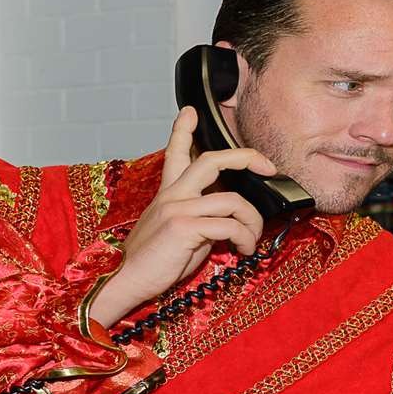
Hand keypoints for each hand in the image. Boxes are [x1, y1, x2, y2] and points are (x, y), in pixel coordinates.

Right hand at [88, 106, 277, 327]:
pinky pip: (230, 225)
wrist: (124, 281)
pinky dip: (245, 238)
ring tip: (252, 240)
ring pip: (233, 200)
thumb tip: (228, 220)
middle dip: (246, 157)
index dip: (183, 130)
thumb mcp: (176, 232)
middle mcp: (172, 195)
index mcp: (168, 194)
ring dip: (253, 221)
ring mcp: (178, 208)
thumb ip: (198, 218)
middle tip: (268, 167)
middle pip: (212, 161)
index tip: (192, 113)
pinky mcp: (185, 226)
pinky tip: (243, 250)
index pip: (175, 154)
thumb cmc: (153, 263)